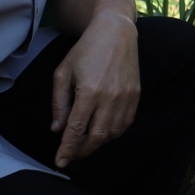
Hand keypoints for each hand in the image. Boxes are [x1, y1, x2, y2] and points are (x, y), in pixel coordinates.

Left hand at [50, 13, 140, 166]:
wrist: (116, 32)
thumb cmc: (86, 50)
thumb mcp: (63, 73)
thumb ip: (59, 103)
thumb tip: (58, 129)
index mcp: (89, 91)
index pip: (76, 129)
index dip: (67, 149)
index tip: (60, 162)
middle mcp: (110, 97)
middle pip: (96, 136)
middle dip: (82, 151)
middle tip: (71, 155)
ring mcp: (126, 97)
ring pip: (112, 133)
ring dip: (98, 143)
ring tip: (85, 143)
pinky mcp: (136, 95)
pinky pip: (125, 123)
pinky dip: (113, 133)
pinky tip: (102, 131)